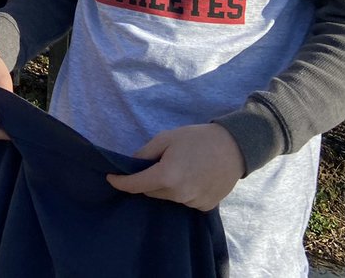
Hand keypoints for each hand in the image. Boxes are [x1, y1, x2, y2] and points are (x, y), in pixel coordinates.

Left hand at [106, 123, 244, 210]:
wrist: (234, 147)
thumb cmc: (197, 138)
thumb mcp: (166, 138)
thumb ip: (145, 153)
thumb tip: (131, 165)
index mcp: (166, 176)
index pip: (135, 185)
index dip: (120, 182)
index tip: (110, 178)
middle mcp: (179, 194)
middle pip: (151, 191)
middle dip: (147, 180)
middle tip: (154, 164)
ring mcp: (193, 203)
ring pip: (168, 197)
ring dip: (165, 186)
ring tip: (178, 168)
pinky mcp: (205, 206)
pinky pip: (184, 201)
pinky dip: (181, 192)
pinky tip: (191, 177)